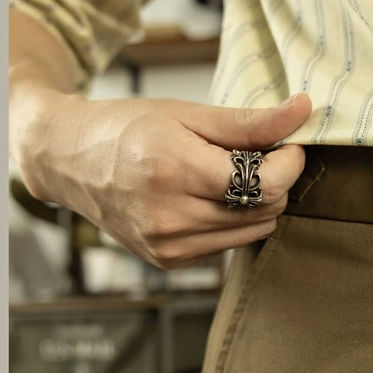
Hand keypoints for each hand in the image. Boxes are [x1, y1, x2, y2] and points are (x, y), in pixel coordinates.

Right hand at [15, 91, 311, 269]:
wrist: (70, 160)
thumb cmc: (127, 128)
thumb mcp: (188, 114)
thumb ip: (250, 122)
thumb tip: (303, 112)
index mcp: (175, 171)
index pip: (266, 185)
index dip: (290, 163)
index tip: (287, 144)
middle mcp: (171, 217)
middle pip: (266, 210)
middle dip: (275, 181)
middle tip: (256, 155)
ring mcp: (169, 246)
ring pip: (253, 231)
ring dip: (256, 203)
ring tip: (226, 175)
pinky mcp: (169, 260)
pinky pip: (228, 244)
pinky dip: (232, 220)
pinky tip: (207, 197)